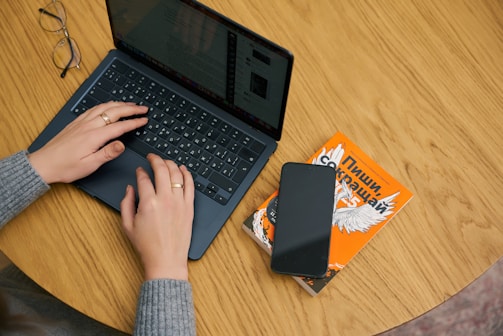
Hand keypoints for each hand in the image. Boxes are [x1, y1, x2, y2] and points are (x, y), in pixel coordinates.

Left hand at [28, 102, 147, 183]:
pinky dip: (106, 105)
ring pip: (104, 107)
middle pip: (114, 112)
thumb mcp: (90, 165)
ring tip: (130, 104)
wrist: (43, 164)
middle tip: (143, 108)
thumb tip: (122, 144)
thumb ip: (108, 153)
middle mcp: (88, 126)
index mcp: (94, 136)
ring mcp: (81, 122)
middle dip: (131, 109)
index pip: (120, 126)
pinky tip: (108, 106)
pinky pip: (93, 108)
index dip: (134, 122)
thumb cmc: (65, 167)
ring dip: (119, 104)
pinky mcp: (76, 123)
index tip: (144, 120)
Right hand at [120, 154, 194, 280]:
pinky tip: (182, 169)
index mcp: (148, 203)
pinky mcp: (189, 207)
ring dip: (170, 164)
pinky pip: (190, 185)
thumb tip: (130, 188)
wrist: (166, 260)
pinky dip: (187, 174)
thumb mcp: (127, 225)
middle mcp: (165, 200)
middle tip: (152, 157)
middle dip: (155, 160)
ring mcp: (179, 203)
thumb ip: (126, 203)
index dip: (140, 172)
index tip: (139, 170)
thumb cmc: (147, 246)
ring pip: (177, 174)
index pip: (144, 179)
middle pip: (161, 170)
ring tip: (165, 161)